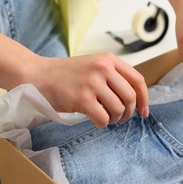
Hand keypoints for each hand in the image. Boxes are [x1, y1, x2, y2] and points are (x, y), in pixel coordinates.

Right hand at [30, 53, 148, 126]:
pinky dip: (103, 124)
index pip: (138, 80)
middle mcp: (103, 68)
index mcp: (109, 60)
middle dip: (129, 112)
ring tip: (107, 118)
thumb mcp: (95, 65)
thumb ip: (114, 76)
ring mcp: (92, 83)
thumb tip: (135, 100)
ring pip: (118, 109)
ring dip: (115, 119)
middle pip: (130, 97)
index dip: (144, 98)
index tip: (144, 111)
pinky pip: (103, 118)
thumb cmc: (68, 74)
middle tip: (121, 118)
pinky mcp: (81, 98)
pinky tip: (96, 121)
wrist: (38, 75)